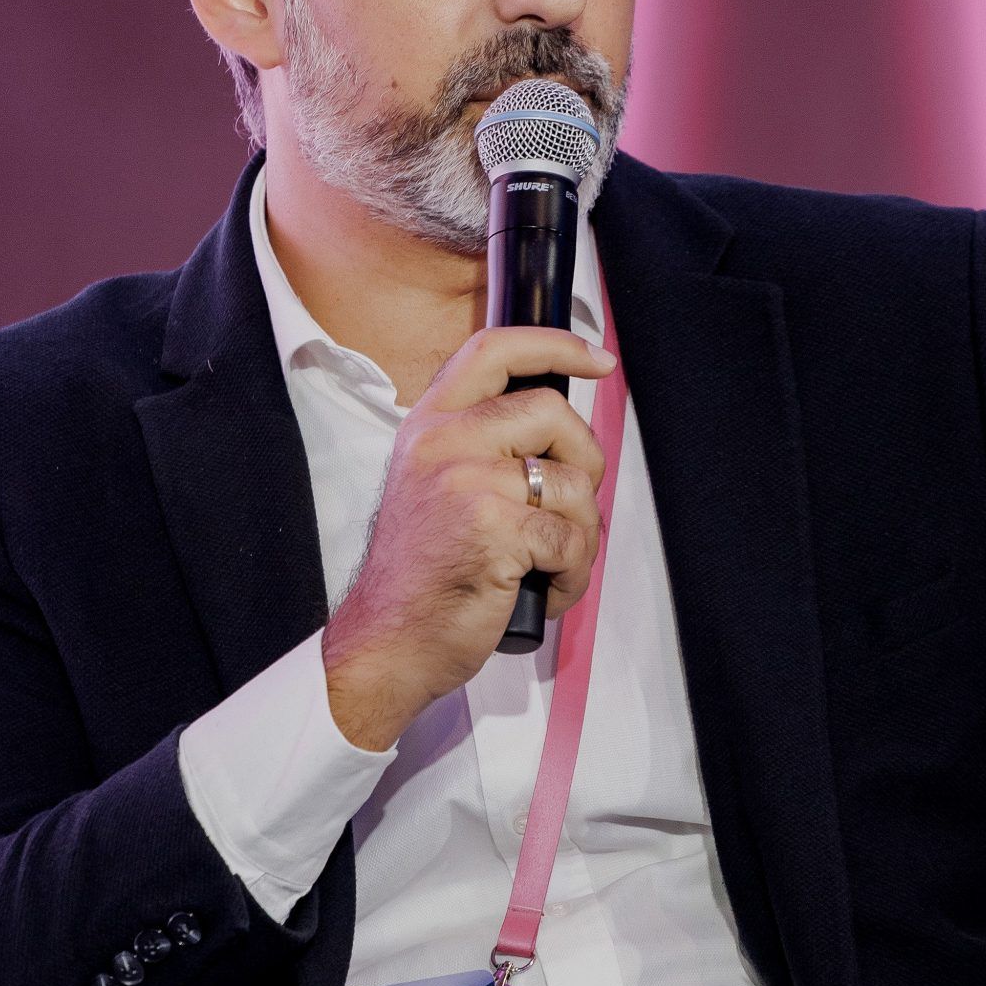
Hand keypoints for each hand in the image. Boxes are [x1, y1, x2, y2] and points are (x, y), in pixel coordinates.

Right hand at [322, 327, 614, 750]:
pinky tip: (544, 590)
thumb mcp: (436, 486)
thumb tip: (563, 430)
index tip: (597, 357)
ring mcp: (466, 482)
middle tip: (572, 506)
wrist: (388, 641)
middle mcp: (443, 442)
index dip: (554, 344)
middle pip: (553, 412)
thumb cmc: (422, 576)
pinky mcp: (493, 528)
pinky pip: (571, 538)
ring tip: (550, 566)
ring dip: (580, 536)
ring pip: (571, 484)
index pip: (493, 349)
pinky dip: (572, 573)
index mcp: (430, 425)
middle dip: (586, 462)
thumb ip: (483, 447)